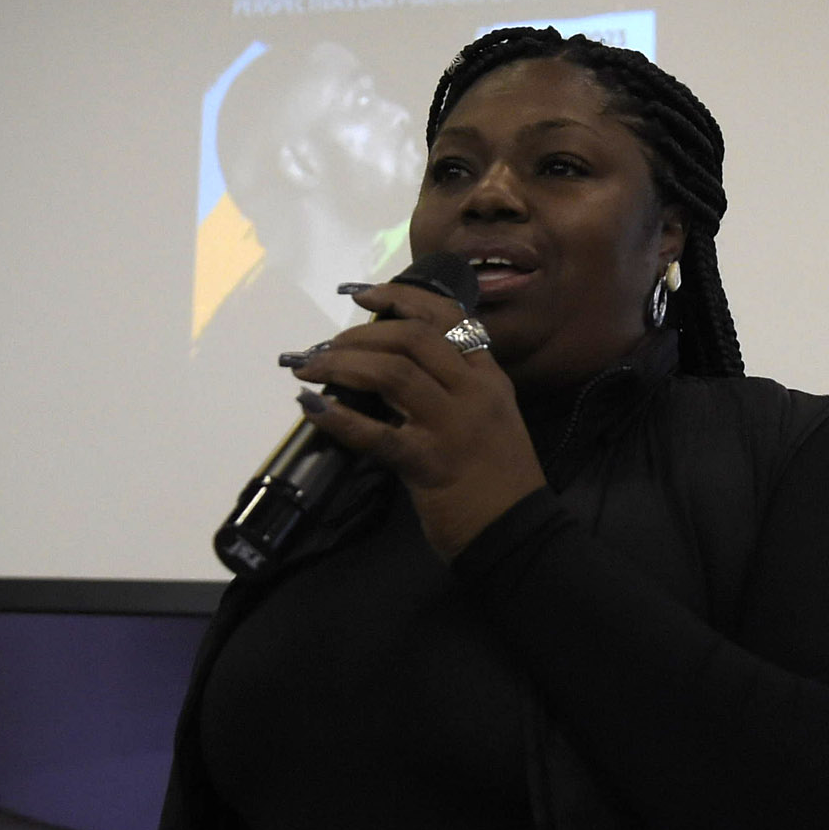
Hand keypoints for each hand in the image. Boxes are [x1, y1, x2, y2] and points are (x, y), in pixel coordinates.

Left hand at [289, 281, 546, 560]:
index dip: (401, 297)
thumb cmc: (499, 479)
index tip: (364, 296)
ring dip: (343, 365)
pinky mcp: (428, 463)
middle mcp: (473, 392)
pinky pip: (376, 434)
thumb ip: (452, 390)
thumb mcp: (488, 418)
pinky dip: (338, 418)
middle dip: (361, 335)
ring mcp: (452, 427)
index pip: (447, 317)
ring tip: (311, 370)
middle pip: (412, 339)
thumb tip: (389, 369)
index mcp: (489, 377)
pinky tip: (312, 407)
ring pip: (393, 373)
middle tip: (326, 347)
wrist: (517, 533)